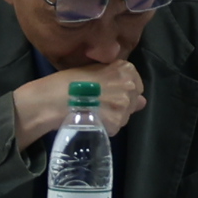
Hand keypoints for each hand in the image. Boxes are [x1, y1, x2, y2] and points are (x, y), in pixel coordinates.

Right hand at [4, 61, 150, 151]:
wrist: (54, 98)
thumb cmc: (69, 80)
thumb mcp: (94, 72)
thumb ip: (118, 82)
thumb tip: (142, 101)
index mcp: (125, 69)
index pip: (136, 84)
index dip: (121, 90)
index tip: (108, 93)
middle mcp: (129, 85)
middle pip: (132, 101)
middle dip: (118, 104)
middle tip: (98, 104)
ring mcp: (123, 105)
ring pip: (124, 116)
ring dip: (111, 118)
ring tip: (92, 113)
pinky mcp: (116, 122)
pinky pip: (114, 128)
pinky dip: (104, 128)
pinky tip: (91, 121)